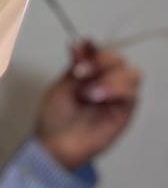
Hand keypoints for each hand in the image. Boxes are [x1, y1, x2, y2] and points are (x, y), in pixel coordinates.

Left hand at [36, 42, 140, 170]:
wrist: (56, 145)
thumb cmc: (55, 118)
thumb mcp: (61, 87)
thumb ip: (75, 67)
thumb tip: (80, 42)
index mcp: (90, 73)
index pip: (100, 53)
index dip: (93, 49)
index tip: (81, 49)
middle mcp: (106, 82)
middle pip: (118, 60)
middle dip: (101, 61)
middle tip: (81, 72)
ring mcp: (117, 96)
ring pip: (132, 73)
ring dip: (110, 78)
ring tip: (88, 93)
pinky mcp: (125, 111)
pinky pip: (132, 93)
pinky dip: (117, 90)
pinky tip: (97, 97)